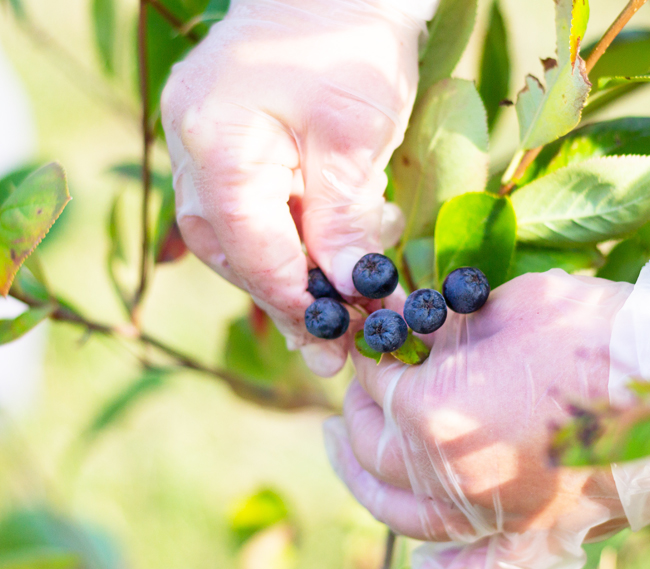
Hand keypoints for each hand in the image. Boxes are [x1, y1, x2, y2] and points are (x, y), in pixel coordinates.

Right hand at [161, 0, 423, 375]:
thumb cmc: (349, 44)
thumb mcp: (356, 136)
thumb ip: (344, 219)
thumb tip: (352, 291)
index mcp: (218, 141)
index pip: (251, 247)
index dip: (296, 300)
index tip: (337, 338)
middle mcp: (194, 152)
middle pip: (236, 253)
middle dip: (293, 300)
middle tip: (338, 346)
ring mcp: (201, 151)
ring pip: (239, 242)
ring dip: (293, 276)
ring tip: (344, 304)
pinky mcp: (224, 152)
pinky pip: (247, 216)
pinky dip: (287, 245)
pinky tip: (324, 263)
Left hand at [324, 270, 633, 568]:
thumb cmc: (599, 336)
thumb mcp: (511, 306)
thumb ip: (450, 323)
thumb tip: (418, 327)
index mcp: (433, 411)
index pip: (377, 378)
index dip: (373, 351)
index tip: (377, 336)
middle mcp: (445, 476)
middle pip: (372, 445)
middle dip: (358, 407)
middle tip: (357, 387)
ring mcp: (484, 517)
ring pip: (396, 507)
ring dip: (362, 473)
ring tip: (346, 445)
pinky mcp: (524, 539)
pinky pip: (460, 561)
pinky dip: (428, 551)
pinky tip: (413, 541)